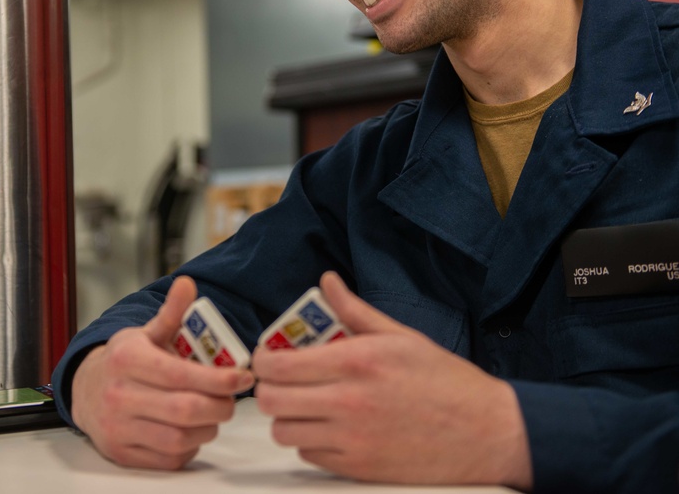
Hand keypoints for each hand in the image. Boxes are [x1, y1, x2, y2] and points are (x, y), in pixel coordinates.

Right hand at [71, 276, 254, 469]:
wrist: (86, 390)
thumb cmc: (125, 361)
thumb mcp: (146, 333)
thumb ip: (171, 312)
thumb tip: (186, 284)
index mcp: (127, 360)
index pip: (181, 374)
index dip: (219, 379)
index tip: (243, 377)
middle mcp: (118, 394)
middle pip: (185, 410)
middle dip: (220, 407)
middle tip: (231, 401)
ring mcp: (118, 427)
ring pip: (179, 438)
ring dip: (207, 428)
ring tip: (212, 414)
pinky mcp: (122, 452)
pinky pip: (168, 458)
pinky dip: (189, 447)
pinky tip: (191, 430)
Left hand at [253, 272, 532, 489]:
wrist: (487, 432)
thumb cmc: (446, 382)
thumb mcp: (400, 336)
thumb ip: (354, 310)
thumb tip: (327, 282)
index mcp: (356, 362)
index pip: (278, 365)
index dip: (263, 360)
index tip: (268, 356)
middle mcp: (349, 402)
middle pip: (270, 401)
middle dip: (270, 388)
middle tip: (282, 381)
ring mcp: (352, 440)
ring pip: (283, 431)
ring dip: (288, 417)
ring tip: (306, 404)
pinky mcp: (359, 468)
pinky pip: (309, 454)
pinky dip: (311, 440)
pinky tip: (330, 426)